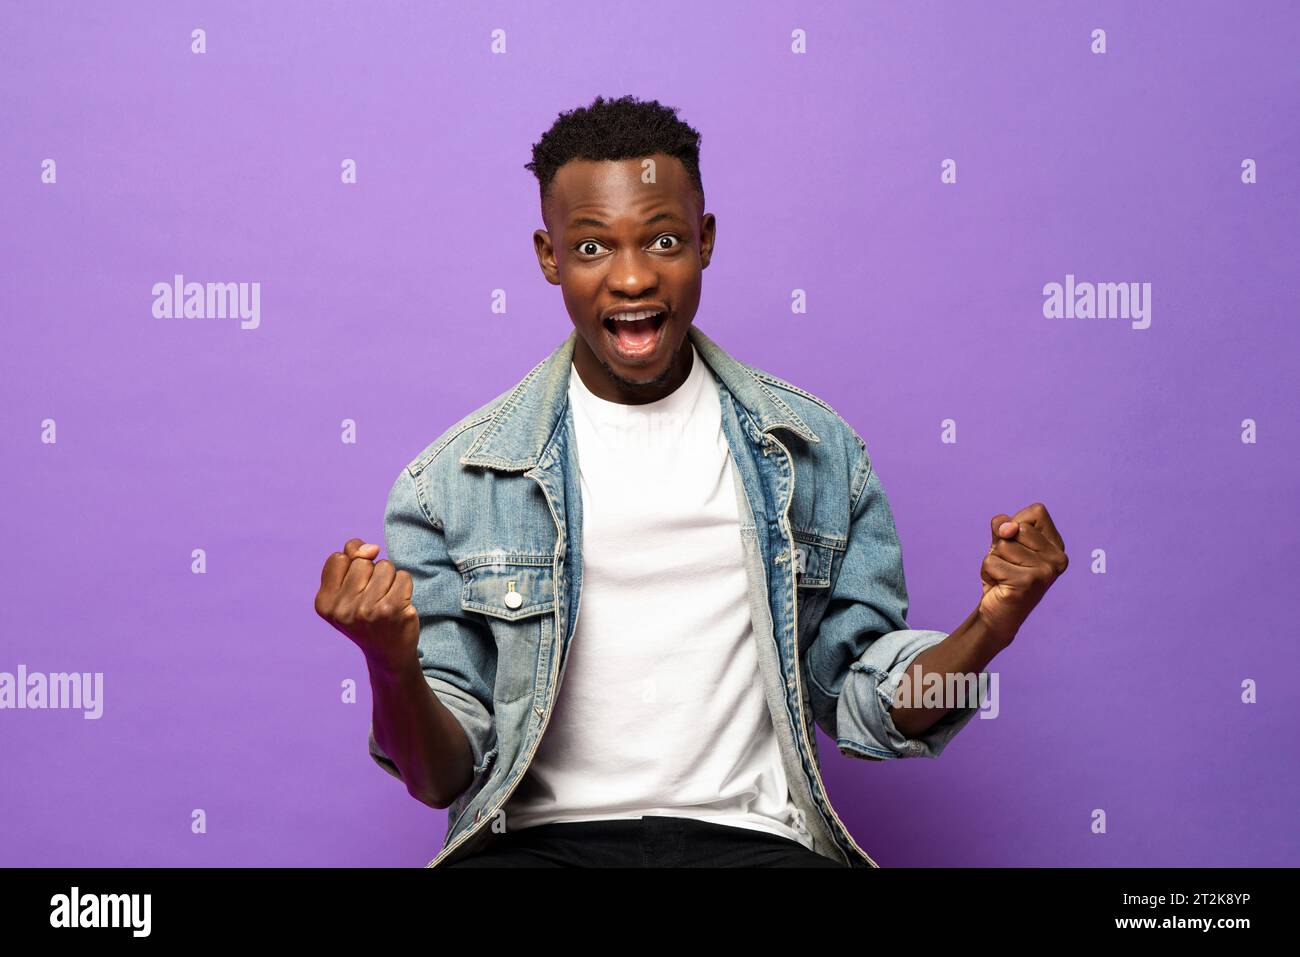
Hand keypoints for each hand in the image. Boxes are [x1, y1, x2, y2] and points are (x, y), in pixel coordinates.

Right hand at [314, 538, 419, 672]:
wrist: (388, 654)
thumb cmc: (366, 617)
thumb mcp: (346, 592)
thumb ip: (350, 560)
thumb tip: (371, 548)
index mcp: (324, 603)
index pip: (339, 558)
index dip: (352, 564)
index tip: (357, 585)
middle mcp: (343, 608)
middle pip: (363, 562)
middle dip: (372, 573)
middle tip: (372, 598)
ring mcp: (368, 610)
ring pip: (385, 566)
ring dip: (389, 579)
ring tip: (385, 600)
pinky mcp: (392, 610)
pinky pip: (403, 576)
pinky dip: (404, 586)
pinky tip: (399, 604)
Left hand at [977, 503, 1067, 645]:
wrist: (999, 614)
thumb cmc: (1003, 575)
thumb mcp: (1003, 543)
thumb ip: (1004, 526)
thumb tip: (1007, 528)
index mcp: (1057, 546)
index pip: (1037, 511)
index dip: (1017, 522)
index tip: (1017, 547)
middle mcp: (1058, 558)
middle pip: (1017, 527)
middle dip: (1002, 544)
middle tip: (1008, 565)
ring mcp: (1045, 572)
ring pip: (1002, 545)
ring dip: (994, 560)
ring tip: (1004, 576)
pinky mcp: (1027, 583)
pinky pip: (992, 561)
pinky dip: (988, 572)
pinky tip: (1000, 586)